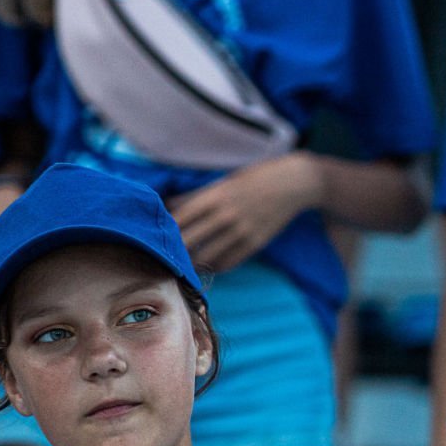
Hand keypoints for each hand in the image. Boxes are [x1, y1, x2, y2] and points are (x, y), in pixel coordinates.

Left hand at [169, 153, 325, 272]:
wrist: (293, 184)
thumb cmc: (254, 179)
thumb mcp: (223, 182)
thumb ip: (196, 197)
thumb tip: (167, 207)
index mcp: (214, 196)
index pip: (179, 220)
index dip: (164, 232)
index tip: (153, 239)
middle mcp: (225, 216)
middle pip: (188, 242)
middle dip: (173, 252)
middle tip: (161, 258)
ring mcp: (241, 232)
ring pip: (206, 257)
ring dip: (192, 263)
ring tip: (181, 266)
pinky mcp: (254, 244)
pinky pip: (227, 263)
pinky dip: (214, 266)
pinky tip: (207, 264)